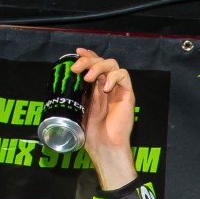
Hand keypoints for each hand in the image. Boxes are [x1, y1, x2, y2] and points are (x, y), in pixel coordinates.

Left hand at [76, 47, 138, 189]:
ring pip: (112, 64)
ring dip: (98, 67)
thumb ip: (80, 92)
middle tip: (76, 69)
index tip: (76, 52)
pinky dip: (113, 77)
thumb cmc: (92, 133)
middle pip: (101, 61)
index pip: (93, 64)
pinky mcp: (127, 94)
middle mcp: (106, 85)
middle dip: (87, 61)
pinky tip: (104, 88)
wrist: (105, 146)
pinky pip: (124, 75)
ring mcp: (117, 89)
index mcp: (94, 87)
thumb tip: (73, 77)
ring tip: (88, 78)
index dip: (87, 55)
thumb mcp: (80, 107)